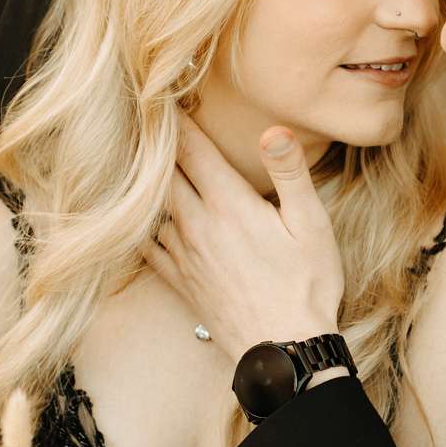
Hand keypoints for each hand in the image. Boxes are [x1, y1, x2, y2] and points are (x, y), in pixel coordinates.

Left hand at [147, 121, 343, 364]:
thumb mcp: (311, 225)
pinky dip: (137, 224)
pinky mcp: (179, 280)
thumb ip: (290, 174)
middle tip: (142, 119)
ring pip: (150, 206)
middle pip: (163, 172)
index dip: (176, 118)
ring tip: (134, 160)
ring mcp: (183, 254)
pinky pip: (146, 244)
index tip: (162, 96)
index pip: (192, 148)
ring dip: (143, 182)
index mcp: (228, 204)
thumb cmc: (306, 286)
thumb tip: (273, 130)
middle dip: (154, 144)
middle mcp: (197, 224)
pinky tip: (135, 216)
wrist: (283, 350)